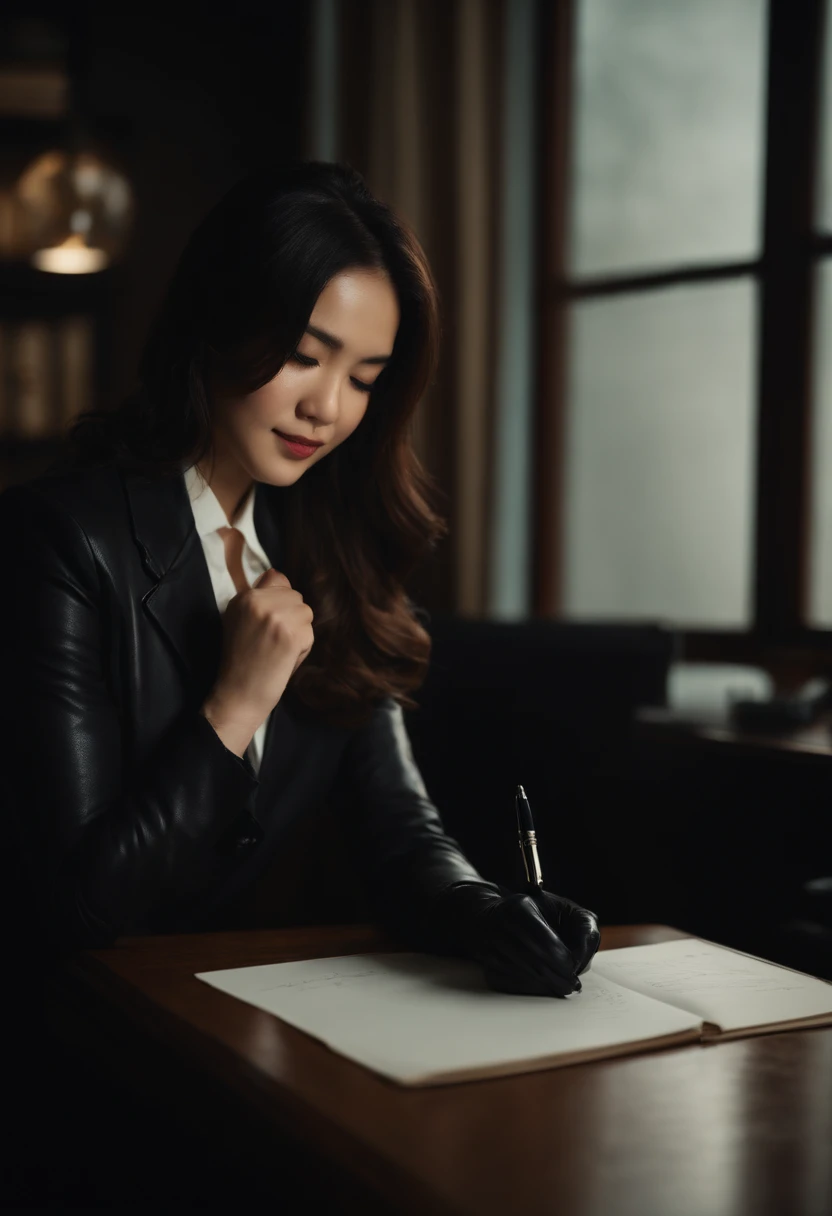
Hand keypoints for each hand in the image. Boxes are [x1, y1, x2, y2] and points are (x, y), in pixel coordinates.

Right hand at [201, 568, 313, 754]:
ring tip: (279, 649)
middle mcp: (259, 602)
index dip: (280, 600)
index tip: (270, 622)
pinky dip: (303, 648)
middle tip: (273, 641)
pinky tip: (284, 659)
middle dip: (291, 617)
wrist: (239, 694)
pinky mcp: (292, 634)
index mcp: (243, 597)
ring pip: (306, 613)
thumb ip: (258, 600)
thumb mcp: (238, 620)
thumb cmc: (240, 661)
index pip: (277, 578)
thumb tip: (280, 577)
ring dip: (299, 632)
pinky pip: (310, 632)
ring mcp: (277, 616)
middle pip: (295, 597)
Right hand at [438, 883, 593, 997]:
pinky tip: (544, 987)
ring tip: (562, 986)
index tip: (574, 967)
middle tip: (572, 985)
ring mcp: (489, 948)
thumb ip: (584, 928)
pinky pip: (511, 985)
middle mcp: (500, 927)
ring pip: (524, 976)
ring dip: (547, 986)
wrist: (489, 917)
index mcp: (519, 908)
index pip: (545, 941)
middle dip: (558, 977)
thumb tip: (580, 961)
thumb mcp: (564, 908)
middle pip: (535, 962)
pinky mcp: (486, 966)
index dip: (563, 959)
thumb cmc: (536, 913)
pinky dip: (532, 989)